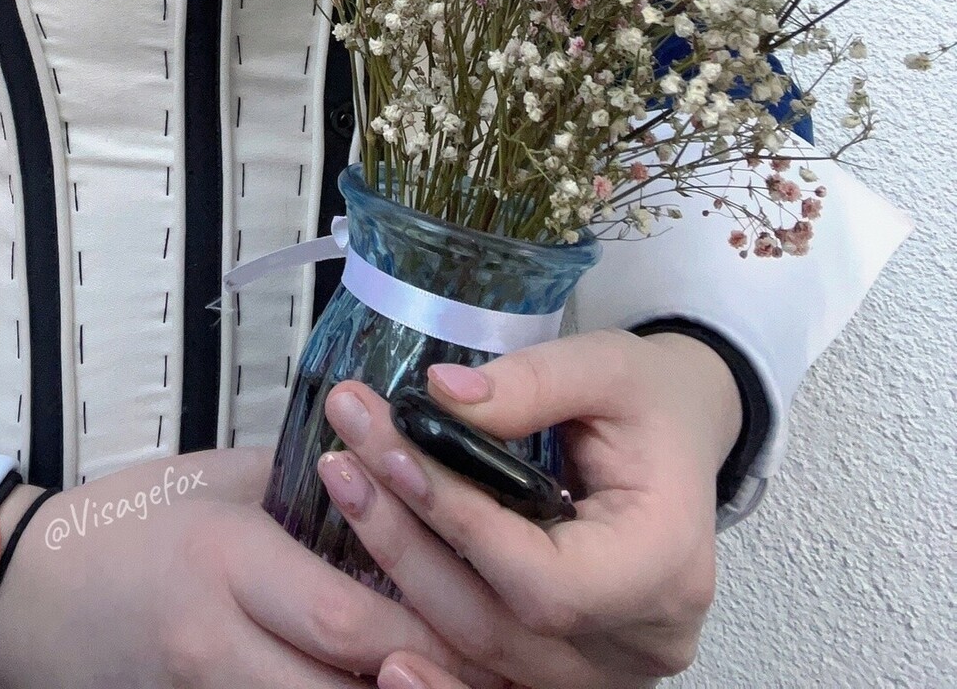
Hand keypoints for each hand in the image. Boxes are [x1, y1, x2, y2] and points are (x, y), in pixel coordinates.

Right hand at [0, 443, 509, 688]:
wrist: (20, 592)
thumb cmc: (126, 520)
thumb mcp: (214, 477)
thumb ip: (305, 480)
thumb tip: (397, 474)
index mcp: (228, 560)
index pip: (351, 622)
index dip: (433, 639)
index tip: (492, 630)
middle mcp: (217, 645)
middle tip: (495, 676)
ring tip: (443, 683)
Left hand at [317, 328, 743, 688]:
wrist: (680, 438)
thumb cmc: (649, 404)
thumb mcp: (605, 366)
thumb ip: (529, 382)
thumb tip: (440, 395)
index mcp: (665, 567)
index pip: (545, 579)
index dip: (460, 524)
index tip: (390, 452)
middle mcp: (642, 641)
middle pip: (499, 627)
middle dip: (409, 543)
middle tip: (343, 458)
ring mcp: (607, 672)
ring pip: (481, 657)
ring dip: (399, 581)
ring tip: (346, 490)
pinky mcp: (568, 672)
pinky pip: (484, 672)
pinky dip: (422, 641)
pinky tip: (366, 607)